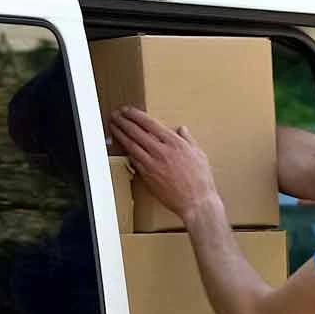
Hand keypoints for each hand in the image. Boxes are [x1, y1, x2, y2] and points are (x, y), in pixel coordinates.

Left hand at [108, 107, 221, 222]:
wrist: (196, 202)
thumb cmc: (201, 180)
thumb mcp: (199, 154)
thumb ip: (188, 140)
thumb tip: (181, 129)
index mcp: (175, 143)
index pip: (150, 124)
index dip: (136, 115)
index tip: (128, 111)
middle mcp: (161, 151)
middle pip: (137, 132)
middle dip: (124, 121)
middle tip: (116, 115)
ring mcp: (153, 164)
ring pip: (131, 146)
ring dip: (120, 135)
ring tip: (113, 127)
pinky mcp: (148, 177)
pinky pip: (134, 161)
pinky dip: (127, 152)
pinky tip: (122, 147)